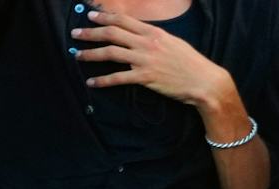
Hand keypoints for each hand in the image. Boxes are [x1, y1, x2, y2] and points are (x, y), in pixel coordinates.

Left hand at [73, 10, 231, 107]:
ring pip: (111, 52)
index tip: (90, 15)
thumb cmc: (191, 64)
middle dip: (91, 32)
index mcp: (152, 32)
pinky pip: (118, 78)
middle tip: (75, 33)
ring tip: (77, 55)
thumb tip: (141, 37)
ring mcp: (144, 60)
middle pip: (112, 33)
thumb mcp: (172, 43)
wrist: (203, 81)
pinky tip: (92, 82)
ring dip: (91, 53)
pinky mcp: (145, 78)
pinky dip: (103, 80)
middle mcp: (146, 42)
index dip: (104, 16)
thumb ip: (154, 39)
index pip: (123, 20)